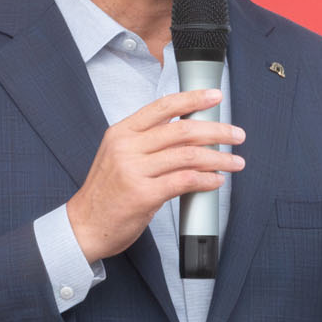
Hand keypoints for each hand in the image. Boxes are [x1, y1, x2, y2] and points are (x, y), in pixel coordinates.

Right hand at [67, 89, 243, 263]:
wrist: (84, 225)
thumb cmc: (106, 193)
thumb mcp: (119, 156)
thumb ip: (147, 141)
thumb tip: (187, 132)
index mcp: (122, 132)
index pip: (163, 106)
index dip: (192, 98)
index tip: (214, 96)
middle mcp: (127, 147)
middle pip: (182, 130)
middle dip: (217, 130)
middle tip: (236, 134)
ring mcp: (134, 171)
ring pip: (189, 155)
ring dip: (219, 158)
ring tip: (235, 161)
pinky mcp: (144, 194)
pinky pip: (185, 181)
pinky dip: (207, 180)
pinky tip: (216, 181)